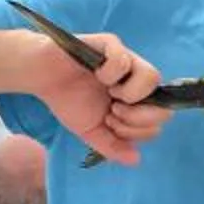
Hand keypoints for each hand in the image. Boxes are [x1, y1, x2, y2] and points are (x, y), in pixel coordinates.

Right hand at [31, 28, 168, 162]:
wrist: (41, 76)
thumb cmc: (68, 100)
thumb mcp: (91, 131)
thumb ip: (113, 147)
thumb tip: (136, 160)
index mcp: (136, 100)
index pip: (159, 118)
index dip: (137, 129)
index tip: (111, 123)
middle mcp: (136, 79)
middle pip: (163, 101)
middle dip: (137, 117)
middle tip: (112, 111)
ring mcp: (126, 59)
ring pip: (152, 77)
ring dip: (130, 94)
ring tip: (109, 92)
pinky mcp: (111, 44)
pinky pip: (124, 60)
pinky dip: (110, 73)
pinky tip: (96, 74)